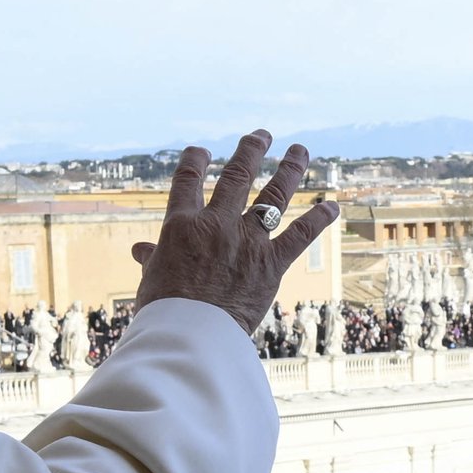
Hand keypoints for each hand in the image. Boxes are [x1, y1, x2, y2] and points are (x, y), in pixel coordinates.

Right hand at [136, 134, 339, 337]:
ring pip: (273, 195)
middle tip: (261, 136)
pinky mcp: (271, 264)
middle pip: (236, 176)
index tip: (201, 151)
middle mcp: (216, 224)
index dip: (195, 160)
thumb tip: (140, 249)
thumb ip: (153, 258)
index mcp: (181, 225)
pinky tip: (332, 204)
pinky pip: (299, 235)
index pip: (187, 179)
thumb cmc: (165, 312)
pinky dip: (318, 219)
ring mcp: (246, 241)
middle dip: (251, 150)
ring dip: (289, 169)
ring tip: (300, 150)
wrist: (191, 336)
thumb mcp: (153, 280)